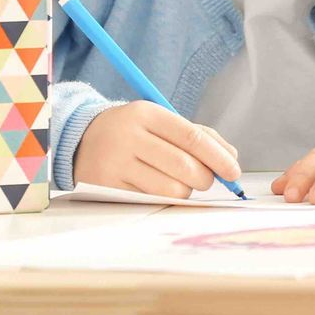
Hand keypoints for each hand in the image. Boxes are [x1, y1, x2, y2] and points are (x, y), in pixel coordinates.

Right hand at [73, 102, 241, 197]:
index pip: (191, 136)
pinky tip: (160, 188)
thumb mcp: (161, 122)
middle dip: (206, 178)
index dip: (218, 156)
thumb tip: (231, 157)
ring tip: (181, 183)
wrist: (80, 140)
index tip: (234, 171)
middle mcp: (129, 137)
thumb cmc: (134, 132)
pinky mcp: (108, 187)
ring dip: (186, 191)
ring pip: (170, 188)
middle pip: (183, 166)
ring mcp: (116, 163)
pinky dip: (165, 198)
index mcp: (147, 114)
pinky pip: (150, 200)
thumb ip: (199, 135)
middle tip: (208, 180)